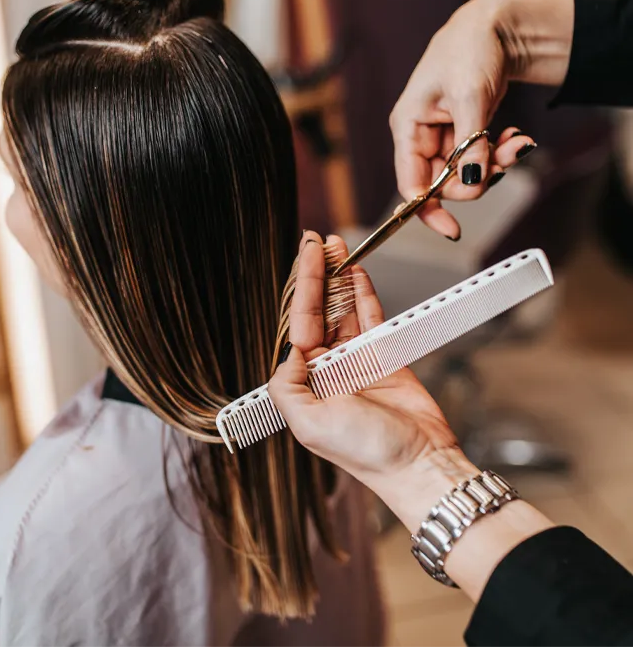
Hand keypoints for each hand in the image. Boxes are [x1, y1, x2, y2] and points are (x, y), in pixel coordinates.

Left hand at [269, 231, 477, 530]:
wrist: (418, 463)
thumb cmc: (365, 451)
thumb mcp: (308, 424)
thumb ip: (287, 385)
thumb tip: (289, 350)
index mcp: (306, 382)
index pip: (299, 324)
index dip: (303, 287)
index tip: (305, 255)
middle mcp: (328, 368)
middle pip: (320, 311)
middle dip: (319, 275)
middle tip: (318, 241)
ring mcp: (357, 361)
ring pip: (345, 310)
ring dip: (341, 279)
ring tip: (338, 247)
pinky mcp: (386, 358)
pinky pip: (373, 319)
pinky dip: (365, 295)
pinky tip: (358, 274)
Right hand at [390, 0, 573, 239]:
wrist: (494, 26)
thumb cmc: (469, 49)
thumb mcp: (471, 97)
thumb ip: (469, 145)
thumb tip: (470, 184)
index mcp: (408, 127)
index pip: (409, 184)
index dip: (427, 209)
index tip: (452, 228)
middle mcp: (420, 136)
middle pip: (441, 182)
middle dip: (476, 178)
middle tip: (506, 161)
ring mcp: (441, 136)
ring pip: (464, 172)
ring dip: (494, 164)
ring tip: (518, 143)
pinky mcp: (461, 133)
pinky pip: (477, 159)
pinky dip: (498, 153)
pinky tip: (514, 138)